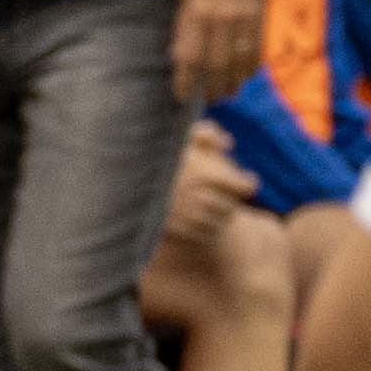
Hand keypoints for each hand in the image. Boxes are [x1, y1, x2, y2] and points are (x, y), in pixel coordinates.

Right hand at [163, 120, 259, 247]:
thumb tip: (228, 144)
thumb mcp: (180, 135)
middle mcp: (200, 198)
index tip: (249, 180)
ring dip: (219, 216)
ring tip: (214, 206)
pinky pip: (200, 236)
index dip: (248, 183)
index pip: (244, 186)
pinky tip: (198, 219)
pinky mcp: (175, 233)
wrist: (122, 178)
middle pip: (231, 206)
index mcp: (206, 174)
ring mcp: (188, 218)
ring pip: (218, 223)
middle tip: (228, 194)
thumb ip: (206, 134)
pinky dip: (203, 230)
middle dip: (232, 199)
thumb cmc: (154, 153)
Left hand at [171, 0, 268, 108]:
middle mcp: (220, 17)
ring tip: (227, 93)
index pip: (188, 57)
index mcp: (196, 11)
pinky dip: (250, 68)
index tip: (182, 95)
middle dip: (211, 87)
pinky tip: (244, 75)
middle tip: (209, 98)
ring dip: (232, 82)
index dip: (185, 81)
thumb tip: (182, 60)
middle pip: (215, 65)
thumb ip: (185, 28)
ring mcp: (243, 18)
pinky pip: (256, 51)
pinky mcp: (261, 16)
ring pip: (237, 62)